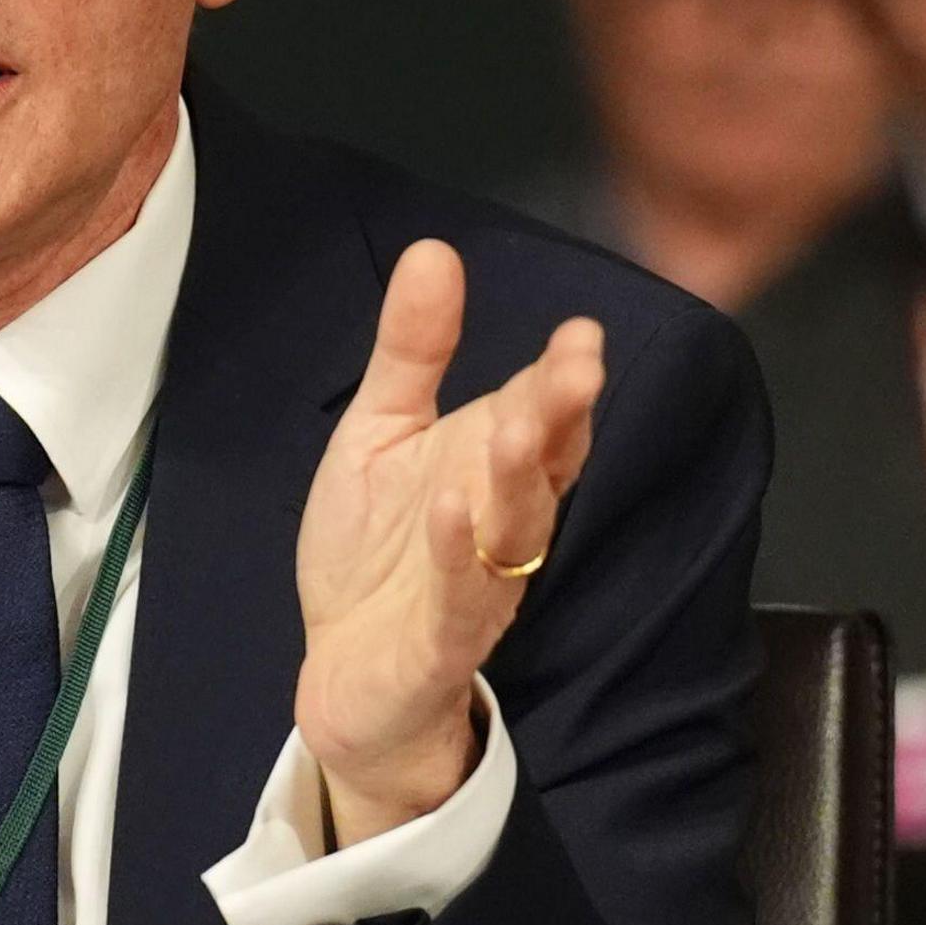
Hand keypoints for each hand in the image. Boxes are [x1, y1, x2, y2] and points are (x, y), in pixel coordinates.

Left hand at [294, 240, 602, 845]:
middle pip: (543, 466)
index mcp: (491, 469)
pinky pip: (460, 600)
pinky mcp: (441, 642)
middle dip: (561, 417)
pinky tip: (452, 509)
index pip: (541, 416)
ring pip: (515, 531)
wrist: (344, 675)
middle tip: (578, 366)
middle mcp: (501, 525)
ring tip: (516, 426)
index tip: (581, 332)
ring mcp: (477, 587)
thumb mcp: (381, 435)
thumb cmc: (376, 552)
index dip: (563, 379)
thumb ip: (412, 353)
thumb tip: (435, 250)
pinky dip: (459, 556)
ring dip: (518, 480)